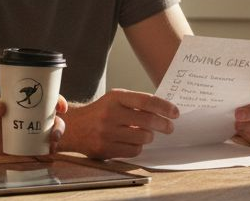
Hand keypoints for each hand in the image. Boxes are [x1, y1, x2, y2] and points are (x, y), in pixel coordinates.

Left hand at [0, 96, 67, 155]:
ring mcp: (29, 132)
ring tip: (52, 147)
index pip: (47, 100)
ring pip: (49, 134)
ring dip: (56, 140)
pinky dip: (47, 152)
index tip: (61, 107)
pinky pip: (39, 149)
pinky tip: (49, 155)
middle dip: (59, 126)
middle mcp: (31, 118)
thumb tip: (0, 107)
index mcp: (26, 105)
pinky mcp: (24, 146)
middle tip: (54, 134)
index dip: (58, 102)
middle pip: (53, 120)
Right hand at [59, 88, 178, 158]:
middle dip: (164, 125)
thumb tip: (164, 110)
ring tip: (146, 134)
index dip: (164, 107)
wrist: (74, 126)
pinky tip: (133, 142)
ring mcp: (107, 133)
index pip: (146, 101)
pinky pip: (133, 150)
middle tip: (169, 127)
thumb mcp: (115, 100)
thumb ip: (137, 103)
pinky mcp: (105, 149)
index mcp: (115, 98)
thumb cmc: (100, 112)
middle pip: (148, 121)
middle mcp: (110, 114)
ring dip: (149, 136)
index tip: (175, 112)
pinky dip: (138, 147)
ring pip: (142, 138)